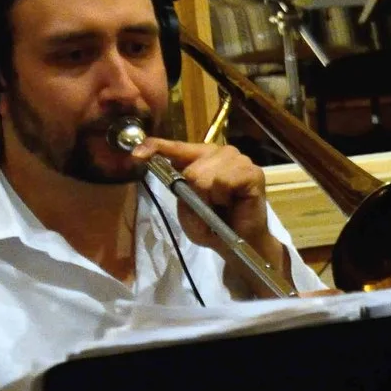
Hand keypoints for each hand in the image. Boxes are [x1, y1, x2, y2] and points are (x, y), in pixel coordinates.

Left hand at [137, 135, 290, 295]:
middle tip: (209, 206)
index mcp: (202, 158)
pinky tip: (232, 203)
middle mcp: (220, 153)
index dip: (155, 147)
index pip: (175, 146)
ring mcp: (239, 160)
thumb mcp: (186, 208)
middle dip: (194, 192)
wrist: (238, 244)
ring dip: (209, 197)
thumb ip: (178, 188)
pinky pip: (223, 181)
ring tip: (221, 205)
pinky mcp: (253, 172)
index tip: (136, 156)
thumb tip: (180, 175)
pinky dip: (222, 197)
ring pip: (204, 174)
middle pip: (190, 168)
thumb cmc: (212, 226)